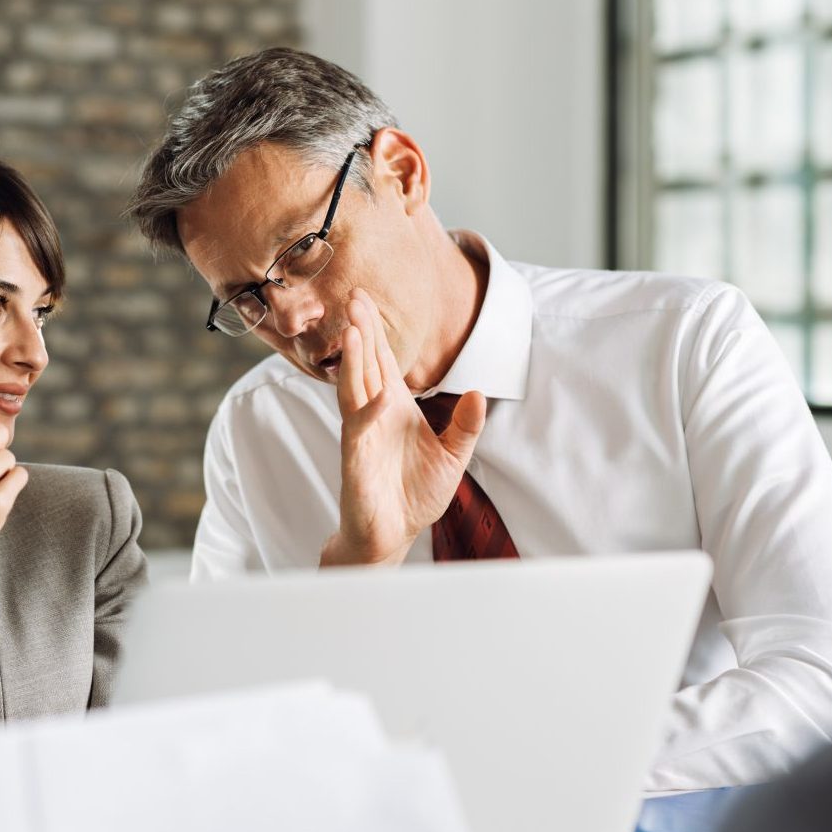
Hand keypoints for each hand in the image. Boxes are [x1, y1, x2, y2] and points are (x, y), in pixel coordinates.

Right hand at [320, 290, 484, 566]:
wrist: (391, 536)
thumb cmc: (413, 495)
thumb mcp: (452, 458)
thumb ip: (466, 426)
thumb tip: (478, 393)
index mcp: (393, 408)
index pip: (382, 361)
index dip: (376, 330)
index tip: (367, 298)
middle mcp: (373, 415)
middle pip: (365, 365)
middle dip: (361, 331)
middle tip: (355, 296)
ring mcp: (362, 435)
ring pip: (354, 390)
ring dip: (355, 361)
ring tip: (354, 330)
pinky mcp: (356, 461)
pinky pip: (360, 432)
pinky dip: (367, 412)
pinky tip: (377, 396)